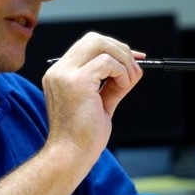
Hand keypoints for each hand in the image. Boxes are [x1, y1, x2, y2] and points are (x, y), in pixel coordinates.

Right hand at [42, 32, 143, 160]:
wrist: (70, 156)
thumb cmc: (82, 137)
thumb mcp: (101, 105)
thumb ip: (113, 86)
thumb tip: (134, 70)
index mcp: (60, 75)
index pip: (87, 46)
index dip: (114, 48)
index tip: (133, 60)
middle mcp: (59, 71)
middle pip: (94, 38)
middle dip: (120, 49)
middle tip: (135, 68)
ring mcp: (65, 74)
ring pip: (101, 45)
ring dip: (124, 61)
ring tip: (129, 82)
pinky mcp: (77, 82)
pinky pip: (108, 62)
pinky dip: (122, 72)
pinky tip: (124, 87)